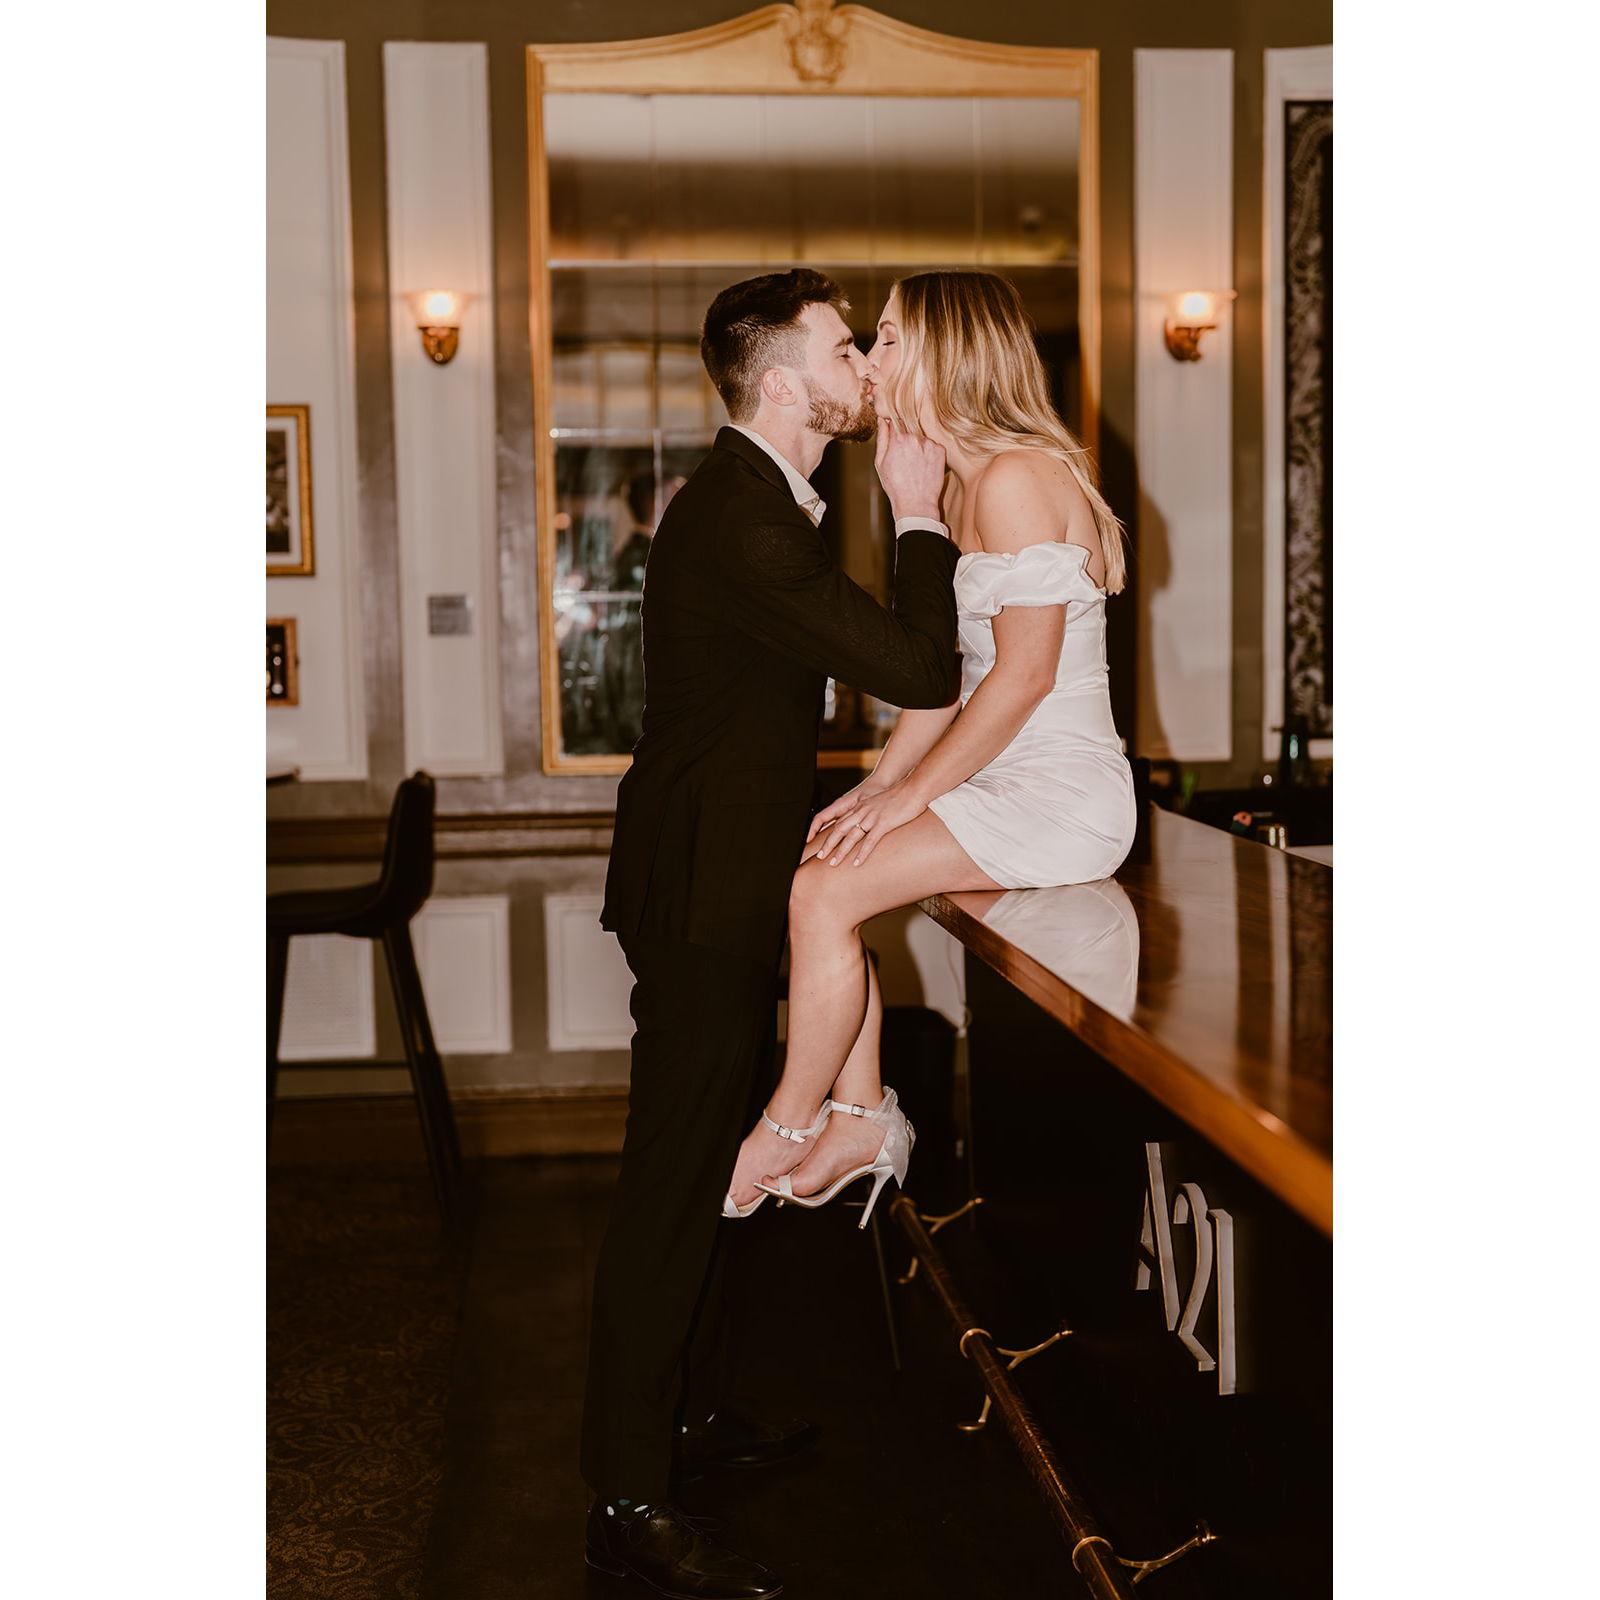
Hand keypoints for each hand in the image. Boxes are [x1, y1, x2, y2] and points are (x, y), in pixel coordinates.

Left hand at [804, 776, 927, 867]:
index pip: (840, 821)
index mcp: (861, 807)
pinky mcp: (884, 822)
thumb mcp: (881, 803)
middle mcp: (863, 811)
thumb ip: (873, 812)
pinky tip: (857, 863)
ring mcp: (872, 817)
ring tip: (833, 863)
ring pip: (851, 836)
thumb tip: (870, 824)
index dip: (828, 833)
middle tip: (820, 857)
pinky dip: (862, 853)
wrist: (914, 788)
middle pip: (840, 829)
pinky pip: (870, 840)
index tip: (821, 844)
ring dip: (841, 851)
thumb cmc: (901, 796)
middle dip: (828, 844)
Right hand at [874, 417, 945, 523]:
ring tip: (915, 464)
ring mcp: (930, 443)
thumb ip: (882, 438)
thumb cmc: (895, 486)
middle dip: (906, 437)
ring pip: (921, 437)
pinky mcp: (940, 450)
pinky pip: (932, 445)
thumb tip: (883, 420)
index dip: (894, 427)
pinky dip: (928, 452)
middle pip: (910, 427)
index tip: (893, 434)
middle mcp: (915, 437)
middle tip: (904, 456)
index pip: (896, 420)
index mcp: (898, 438)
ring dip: (918, 445)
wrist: (916, 503)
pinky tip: (923, 466)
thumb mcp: (880, 462)